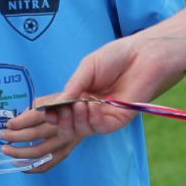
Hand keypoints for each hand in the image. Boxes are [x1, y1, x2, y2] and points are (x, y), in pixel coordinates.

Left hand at [0, 99, 80, 172]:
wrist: (89, 112)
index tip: (7, 125)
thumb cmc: (63, 103)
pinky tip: (20, 166)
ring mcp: (65, 142)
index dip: (19, 122)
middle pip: (35, 135)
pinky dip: (34, 167)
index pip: (34, 117)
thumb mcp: (49, 99)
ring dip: (20, 153)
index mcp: (57, 110)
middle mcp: (62, 127)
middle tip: (2, 136)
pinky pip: (49, 163)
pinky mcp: (66, 152)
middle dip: (14, 137)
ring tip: (5, 150)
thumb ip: (32, 108)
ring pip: (40, 151)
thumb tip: (14, 121)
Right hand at [43, 11, 185, 137]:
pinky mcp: (119, 119)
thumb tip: (56, 103)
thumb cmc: (114, 58)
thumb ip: (73, 86)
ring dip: (75, 120)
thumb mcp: (86, 68)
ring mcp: (103, 115)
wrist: (141, 56)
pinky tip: (91, 107)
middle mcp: (89, 108)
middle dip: (61, 121)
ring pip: (83, 129)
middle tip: (60, 111)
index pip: (60, 111)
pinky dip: (92, 120)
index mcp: (79, 95)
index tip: (44, 111)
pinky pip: (101, 127)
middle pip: (69, 125)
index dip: (51, 114)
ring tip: (76, 106)